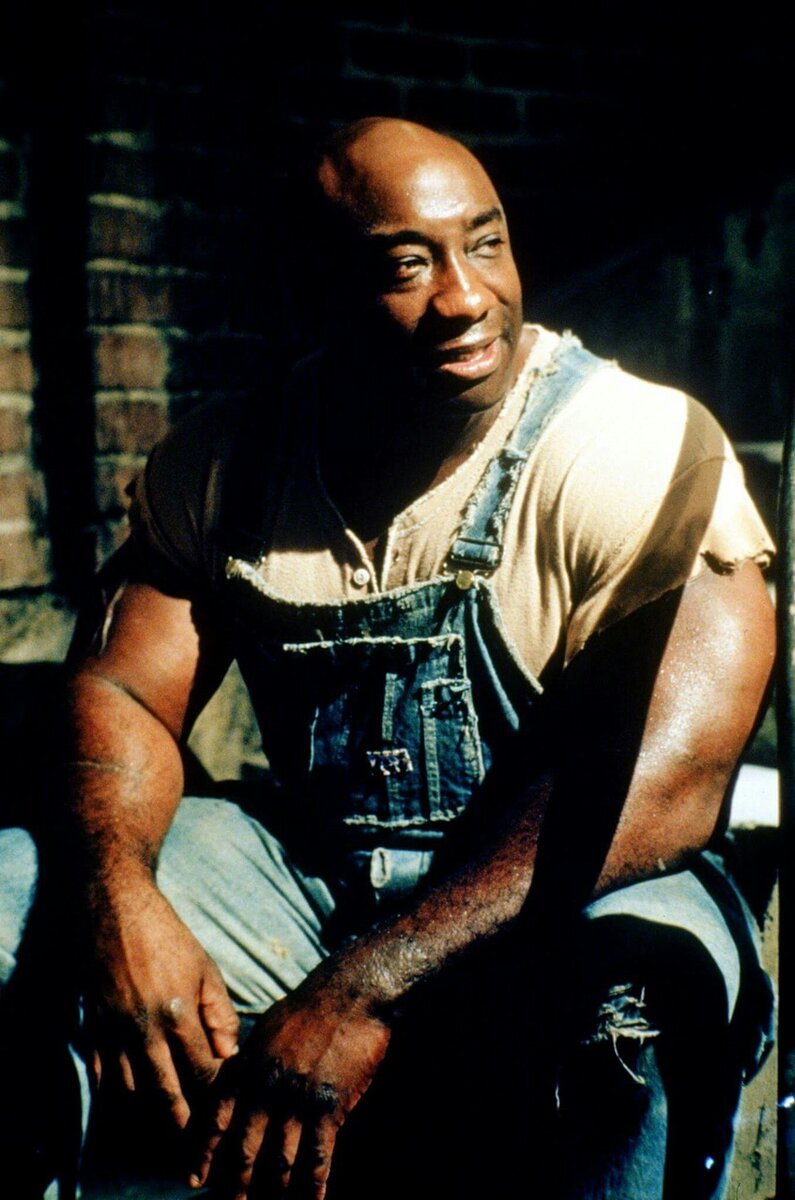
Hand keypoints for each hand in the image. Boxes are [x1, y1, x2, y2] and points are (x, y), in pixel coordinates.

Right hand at [88, 877, 239, 1127]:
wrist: (116, 910)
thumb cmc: (168, 937)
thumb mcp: (206, 968)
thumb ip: (220, 1013)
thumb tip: (229, 1053)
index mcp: (177, 1013)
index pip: (201, 1071)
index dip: (215, 1091)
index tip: (226, 1102)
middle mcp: (143, 1029)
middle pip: (165, 1093)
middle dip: (184, 1121)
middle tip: (198, 1138)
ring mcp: (114, 1032)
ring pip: (131, 1092)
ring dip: (150, 1110)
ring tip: (170, 1119)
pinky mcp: (93, 1028)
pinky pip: (102, 1076)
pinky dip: (118, 1094)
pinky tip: (134, 1098)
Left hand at [189, 968, 391, 1198]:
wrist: (352, 994)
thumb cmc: (309, 1008)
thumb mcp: (267, 1029)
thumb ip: (247, 1062)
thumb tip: (232, 1084)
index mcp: (247, 1066)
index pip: (215, 1118)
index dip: (202, 1153)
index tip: (194, 1179)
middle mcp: (265, 1087)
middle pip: (243, 1150)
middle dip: (235, 1185)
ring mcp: (297, 1100)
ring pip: (279, 1163)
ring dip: (274, 1194)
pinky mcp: (329, 1107)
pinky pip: (318, 1158)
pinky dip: (314, 1187)